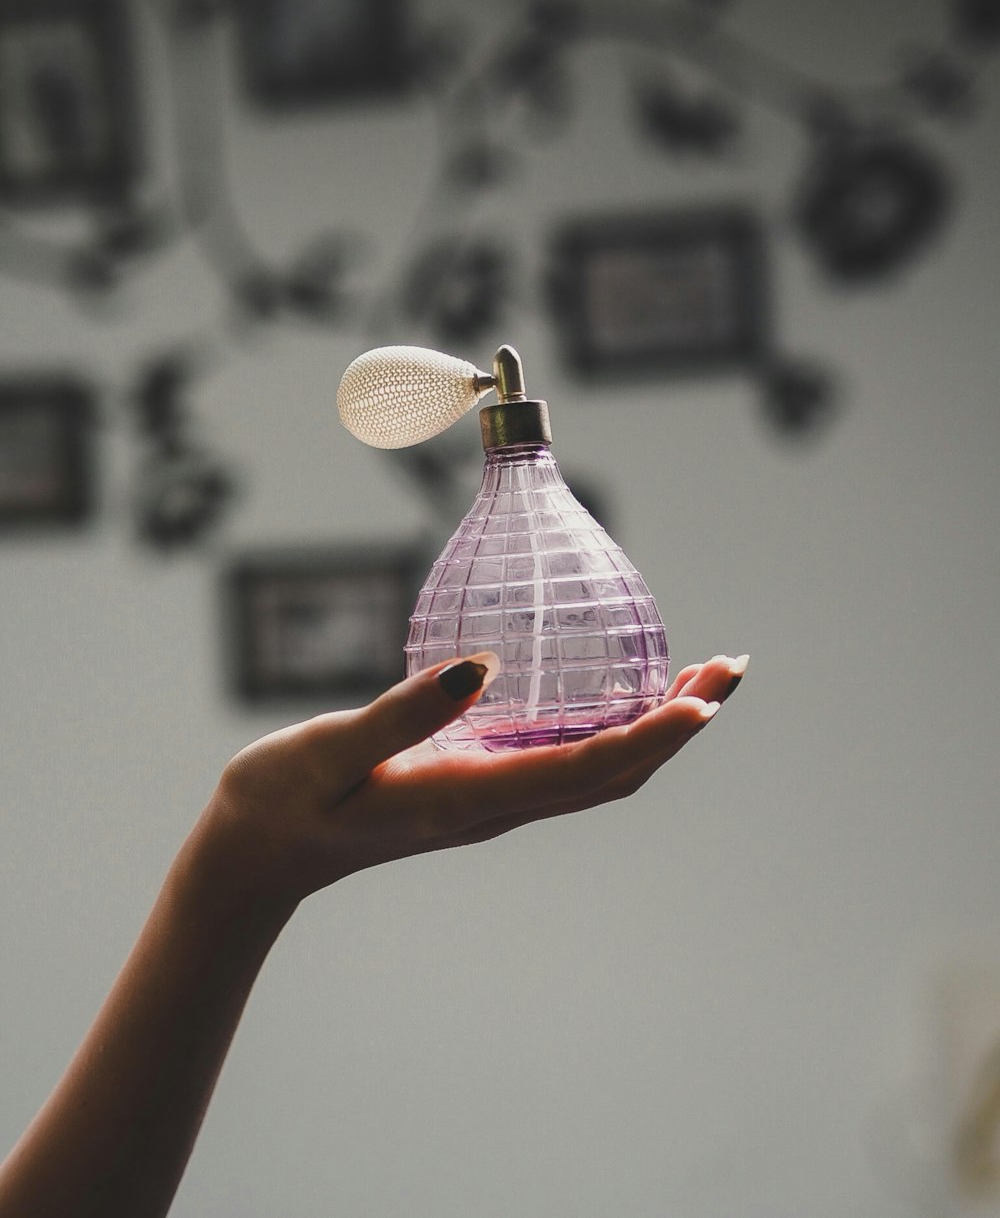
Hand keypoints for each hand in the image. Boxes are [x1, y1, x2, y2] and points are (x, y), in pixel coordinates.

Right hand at [198, 653, 748, 910]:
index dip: (652, 737)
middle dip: (678, 727)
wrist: (258, 854)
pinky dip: (611, 731)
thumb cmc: (282, 799)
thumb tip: (480, 668)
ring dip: (655, 729)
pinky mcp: (476, 788)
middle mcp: (494, 806)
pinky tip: (615, 698)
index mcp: (468, 799)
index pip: (585, 770)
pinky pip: (564, 763)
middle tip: (730, 670)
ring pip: (596, 770)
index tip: (706, 703)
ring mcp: (490, 802)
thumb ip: (404, 713)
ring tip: (699, 681)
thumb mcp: (331, 750)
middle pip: (612, 773)